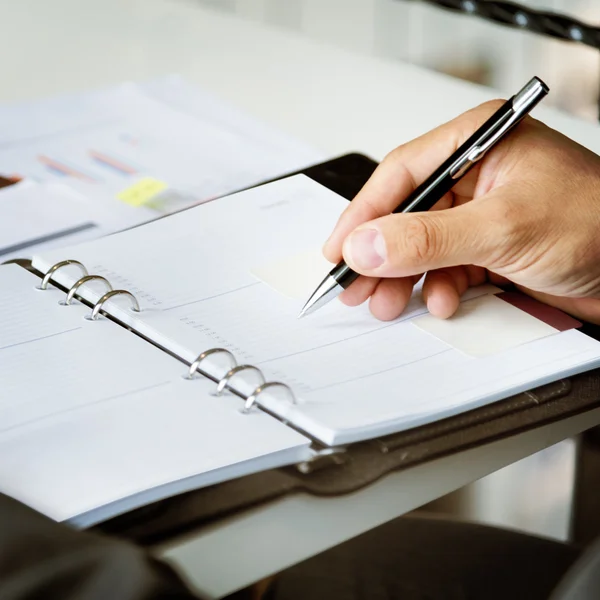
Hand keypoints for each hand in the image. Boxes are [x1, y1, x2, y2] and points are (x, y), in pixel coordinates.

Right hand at [323, 100, 599, 323]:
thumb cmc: (599, 223)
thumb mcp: (503, 227)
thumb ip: (428, 238)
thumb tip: (366, 244)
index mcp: (478, 144)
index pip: (401, 174)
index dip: (363, 214)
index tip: (339, 250)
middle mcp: (477, 176)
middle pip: (406, 214)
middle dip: (381, 255)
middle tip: (355, 285)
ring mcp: (481, 215)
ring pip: (421, 247)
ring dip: (404, 278)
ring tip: (389, 303)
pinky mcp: (488, 249)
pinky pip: (445, 268)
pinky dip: (437, 289)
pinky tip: (440, 301)